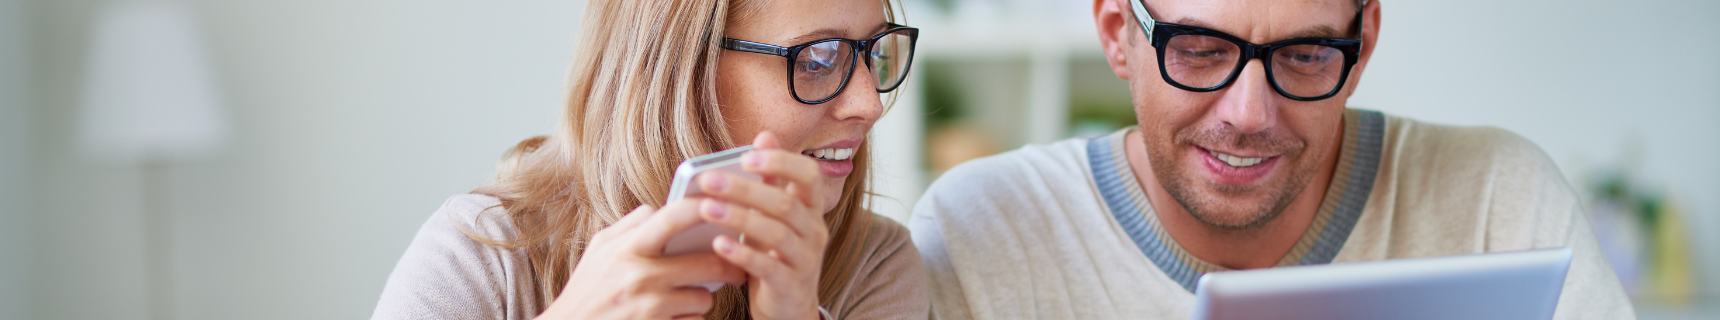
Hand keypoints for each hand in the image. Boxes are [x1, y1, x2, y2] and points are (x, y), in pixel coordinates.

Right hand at [534, 200, 746, 319]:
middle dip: (730, 266)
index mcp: (627, 249)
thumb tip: (662, 207)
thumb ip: (631, 226)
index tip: (726, 205)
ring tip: (686, 297)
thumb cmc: (586, 291)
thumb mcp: (599, 251)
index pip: (674, 217)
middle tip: (737, 268)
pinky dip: (689, 319)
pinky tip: (672, 317)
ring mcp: (651, 309)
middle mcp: (641, 277)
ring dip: (703, 297)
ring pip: (705, 297)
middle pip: (709, 263)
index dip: (704, 207)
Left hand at [696, 132, 830, 319]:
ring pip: (776, 234)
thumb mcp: (774, 216)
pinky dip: (743, 254)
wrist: (788, 308)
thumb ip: (771, 180)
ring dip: (739, 218)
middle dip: (745, 189)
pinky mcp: (791, 285)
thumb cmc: (775, 255)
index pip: (809, 176)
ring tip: (706, 209)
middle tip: (708, 179)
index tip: (748, 156)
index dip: (782, 162)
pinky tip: (717, 244)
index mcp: (811, 209)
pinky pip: (768, 267)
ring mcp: (806, 259)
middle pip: (785, 203)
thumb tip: (764, 136)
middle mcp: (814, 231)